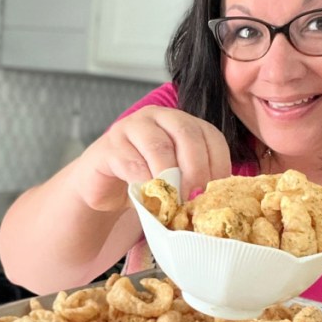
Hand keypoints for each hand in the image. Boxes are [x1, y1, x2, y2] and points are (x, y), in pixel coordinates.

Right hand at [73, 106, 231, 212]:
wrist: (103, 188)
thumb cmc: (144, 183)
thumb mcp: (176, 181)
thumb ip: (194, 183)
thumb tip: (214, 204)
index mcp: (182, 122)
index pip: (210, 135)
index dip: (218, 164)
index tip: (216, 193)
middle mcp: (159, 117)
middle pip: (186, 134)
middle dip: (196, 169)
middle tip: (195, 198)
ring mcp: (131, 127)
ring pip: (159, 146)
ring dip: (170, 178)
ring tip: (174, 202)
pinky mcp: (109, 145)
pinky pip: (132, 162)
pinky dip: (145, 184)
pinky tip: (150, 199)